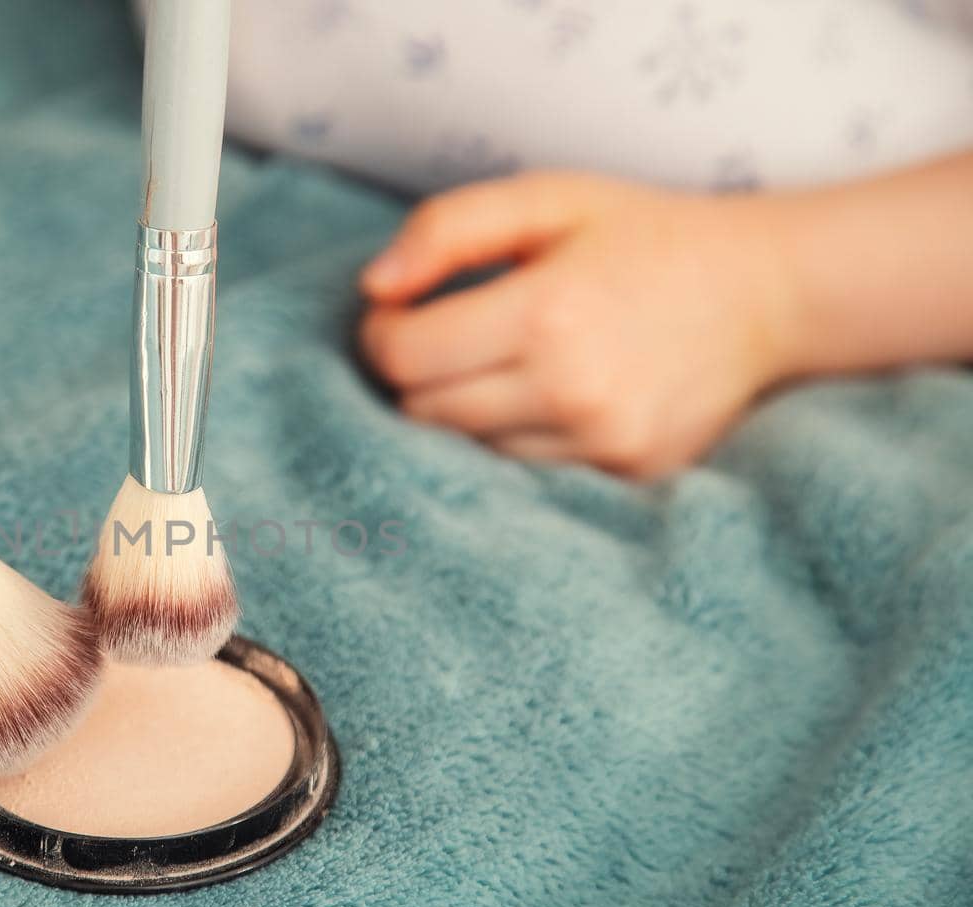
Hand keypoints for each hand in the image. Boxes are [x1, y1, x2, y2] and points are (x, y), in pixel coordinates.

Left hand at [359, 172, 797, 478]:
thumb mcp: (546, 199)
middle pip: (424, 412)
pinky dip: (514, 438)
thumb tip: (372, 288)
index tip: (399, 313)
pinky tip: (544, 396)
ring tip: (504, 362)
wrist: (768, 291)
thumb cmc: (643, 236)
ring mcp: (603, 442)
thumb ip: (446, 229)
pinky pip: (524, 472)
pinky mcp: (626, 475)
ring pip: (468, 450)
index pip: (402, 357)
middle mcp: (572, 388)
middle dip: (417, 374)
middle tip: (447, 336)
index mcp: (546, 312)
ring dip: (462, 411)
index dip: (381, 334)